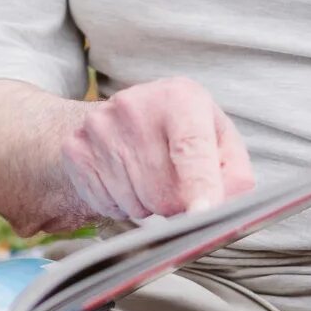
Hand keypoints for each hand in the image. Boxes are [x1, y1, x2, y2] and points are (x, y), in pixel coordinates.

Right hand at [60, 77, 255, 220]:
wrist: (118, 119)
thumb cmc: (181, 133)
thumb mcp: (218, 140)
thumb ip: (234, 173)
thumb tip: (223, 207)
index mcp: (180, 98)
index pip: (192, 147)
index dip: (201, 184)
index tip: (203, 212)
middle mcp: (136, 106)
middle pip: (166, 190)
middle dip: (177, 203)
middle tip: (175, 182)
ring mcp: (101, 128)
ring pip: (138, 202)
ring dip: (149, 203)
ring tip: (148, 175)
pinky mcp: (76, 150)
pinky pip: (109, 204)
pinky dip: (122, 203)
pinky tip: (124, 178)